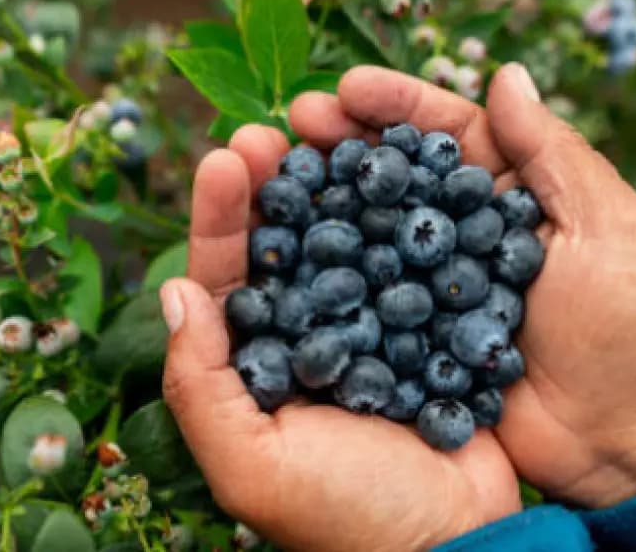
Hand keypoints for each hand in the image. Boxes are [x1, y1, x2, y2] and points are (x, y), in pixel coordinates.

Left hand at [160, 127, 519, 550]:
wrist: (459, 545)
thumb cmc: (348, 518)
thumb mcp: (254, 465)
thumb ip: (200, 386)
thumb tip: (175, 292)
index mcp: (255, 369)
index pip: (226, 280)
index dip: (222, 218)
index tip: (224, 156)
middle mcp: (307, 340)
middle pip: (283, 246)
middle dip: (271, 184)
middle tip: (269, 126)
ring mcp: (369, 328)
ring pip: (344, 241)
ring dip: (333, 185)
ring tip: (329, 130)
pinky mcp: (427, 326)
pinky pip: (409, 259)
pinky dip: (403, 214)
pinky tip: (400, 171)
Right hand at [287, 64, 635, 507]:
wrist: (626, 450)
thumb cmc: (635, 333)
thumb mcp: (610, 230)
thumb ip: (554, 154)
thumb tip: (507, 72)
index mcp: (518, 194)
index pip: (452, 132)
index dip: (399, 105)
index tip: (346, 87)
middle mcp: (468, 233)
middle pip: (398, 172)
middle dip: (346, 141)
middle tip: (293, 122)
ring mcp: (436, 289)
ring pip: (372, 230)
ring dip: (323, 199)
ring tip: (271, 172)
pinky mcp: (415, 342)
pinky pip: (365, 301)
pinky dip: (326, 276)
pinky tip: (284, 253)